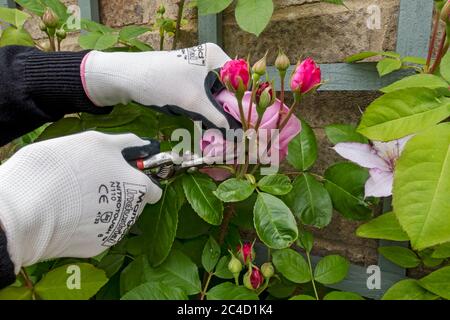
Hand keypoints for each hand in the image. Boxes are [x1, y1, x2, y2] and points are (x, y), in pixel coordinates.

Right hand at [0, 131, 161, 272]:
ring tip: (78, 197)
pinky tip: (71, 214)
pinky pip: (97, 231)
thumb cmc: (69, 167)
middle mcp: (133, 214)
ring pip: (116, 217)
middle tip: (94, 180)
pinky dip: (88, 224)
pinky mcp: (95, 247)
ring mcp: (114, 232)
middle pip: (135, 203)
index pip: (154, 189)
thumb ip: (127, 144)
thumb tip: (144, 144)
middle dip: (121, 193)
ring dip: (105, 208)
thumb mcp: (99, 142)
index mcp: (139, 189)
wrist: (31, 208)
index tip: (124, 173)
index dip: (140, 179)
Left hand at [82, 43, 240, 129]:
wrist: (127, 79)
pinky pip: (204, 99)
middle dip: (230, 111)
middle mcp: (209, 61)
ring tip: (225, 133)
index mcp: (215, 56)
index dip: (243, 102)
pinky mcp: (188, 83)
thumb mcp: (191, 100)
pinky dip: (206, 112)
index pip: (240, 81)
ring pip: (216, 96)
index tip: (246, 123)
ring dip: (218, 114)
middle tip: (236, 132)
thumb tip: (235, 132)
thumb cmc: (161, 81)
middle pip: (228, 90)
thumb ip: (216, 116)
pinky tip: (211, 127)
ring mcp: (198, 72)